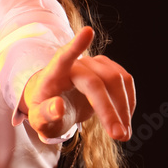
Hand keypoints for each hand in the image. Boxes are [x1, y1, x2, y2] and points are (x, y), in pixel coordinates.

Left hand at [21, 27, 135, 141]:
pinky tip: (124, 119)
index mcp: (52, 75)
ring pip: (116, 81)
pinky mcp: (107, 68)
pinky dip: (128, 102)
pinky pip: (125, 81)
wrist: (55, 103)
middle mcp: (75, 65)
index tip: (88, 32)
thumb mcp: (39, 120)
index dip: (75, 46)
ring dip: (123, 109)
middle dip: (109, 110)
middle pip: (96, 83)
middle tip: (119, 136)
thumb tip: (58, 106)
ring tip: (122, 134)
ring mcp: (93, 64)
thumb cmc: (45, 112)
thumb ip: (45, 115)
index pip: (62, 57)